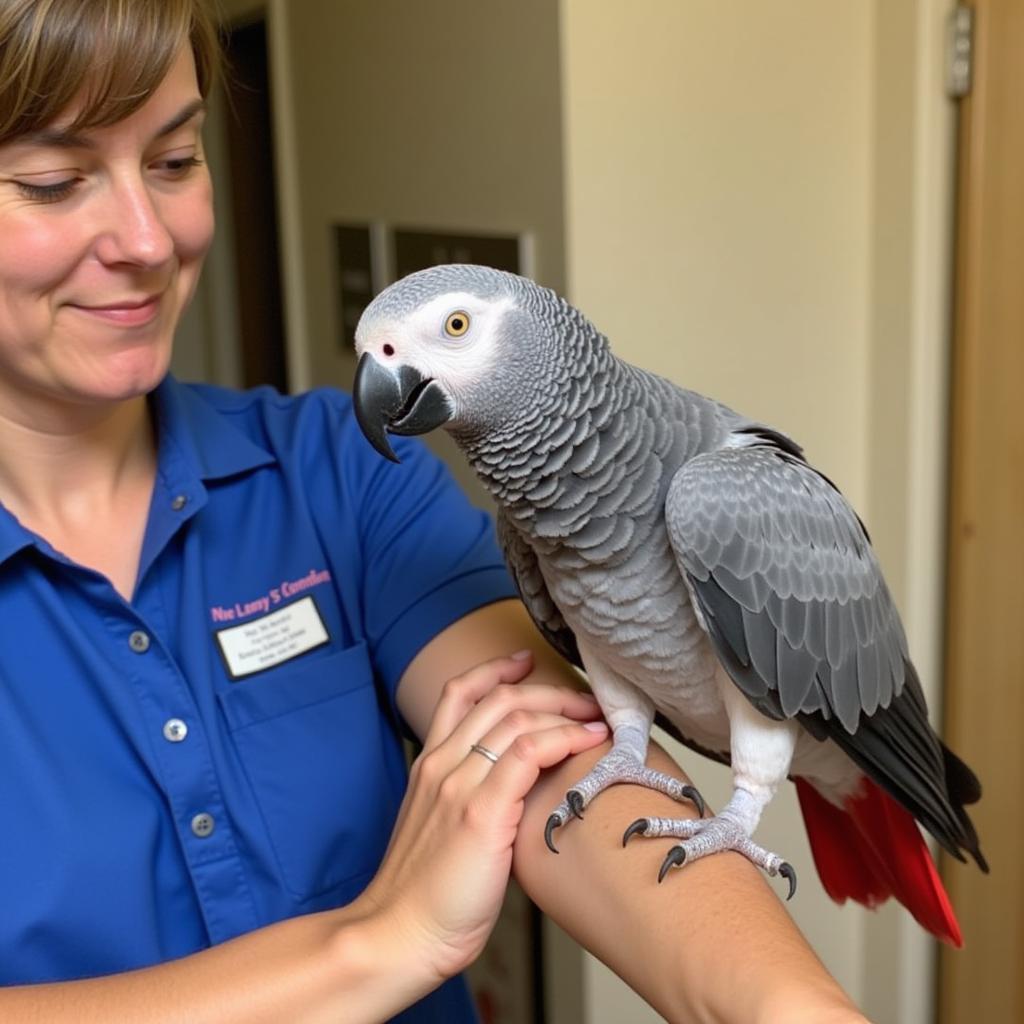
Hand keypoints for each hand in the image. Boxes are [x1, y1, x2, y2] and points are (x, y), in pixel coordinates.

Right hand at [357, 650, 607, 983]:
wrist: (399, 936)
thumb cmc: (426, 895)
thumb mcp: (441, 830)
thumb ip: (470, 799)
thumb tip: (516, 794)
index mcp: (430, 765)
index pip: (460, 694)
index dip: (495, 670)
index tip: (526, 661)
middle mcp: (442, 764)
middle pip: (499, 698)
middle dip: (549, 689)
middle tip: (584, 698)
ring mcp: (460, 783)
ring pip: (517, 716)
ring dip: (566, 710)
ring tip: (598, 719)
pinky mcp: (481, 810)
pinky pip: (530, 752)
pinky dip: (565, 737)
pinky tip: (589, 741)